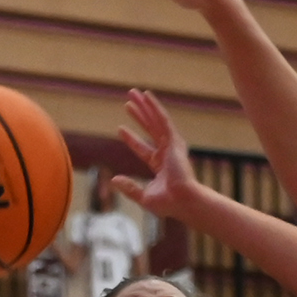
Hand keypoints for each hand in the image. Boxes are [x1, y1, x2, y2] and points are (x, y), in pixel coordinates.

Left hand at [106, 88, 199, 218]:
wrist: (184, 200)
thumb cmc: (169, 203)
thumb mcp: (144, 197)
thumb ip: (129, 188)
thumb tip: (113, 179)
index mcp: (161, 165)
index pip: (143, 148)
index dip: (131, 139)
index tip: (120, 129)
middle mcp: (167, 153)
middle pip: (150, 129)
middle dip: (139, 116)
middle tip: (128, 103)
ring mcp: (172, 146)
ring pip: (155, 121)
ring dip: (145, 106)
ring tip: (134, 93)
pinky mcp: (174, 140)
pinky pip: (162, 120)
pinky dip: (154, 107)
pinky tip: (147, 96)